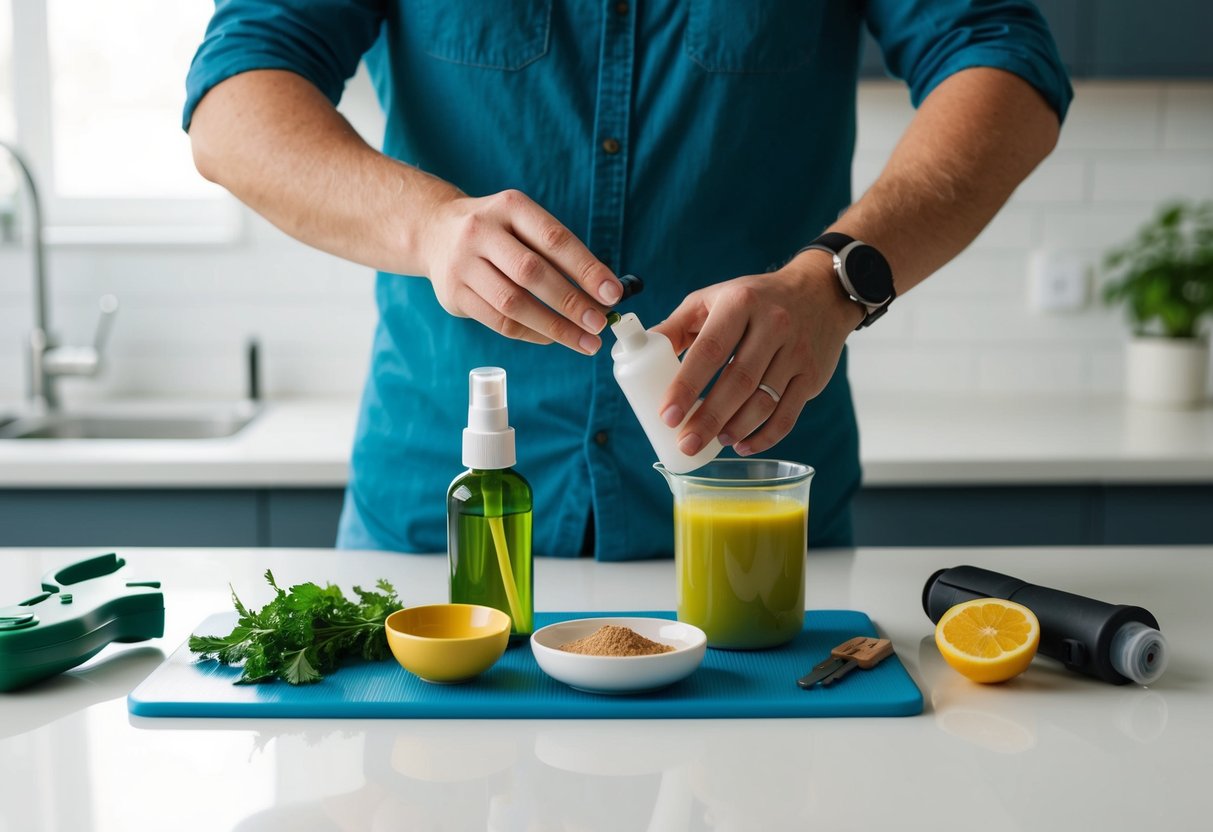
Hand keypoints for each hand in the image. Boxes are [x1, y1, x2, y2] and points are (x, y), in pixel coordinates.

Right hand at [421, 189, 621, 353]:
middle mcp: (481, 232)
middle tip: (599, 324)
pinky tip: (553, 338)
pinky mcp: (453, 295)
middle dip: (571, 302)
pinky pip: (498, 322)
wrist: (434, 232)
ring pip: (513, 304)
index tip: (613, 293)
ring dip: (554, 327)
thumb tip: (603, 292)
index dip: (586, 269)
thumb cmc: (498, 232)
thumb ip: (558, 251)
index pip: (554, 239)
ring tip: (585, 341)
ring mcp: (462, 264)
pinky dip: (532, 333)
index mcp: (509, 207)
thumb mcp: (523, 223)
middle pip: (532, 273)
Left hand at [649, 252, 863, 456]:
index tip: (668, 416)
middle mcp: (773, 325)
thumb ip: (677, 326)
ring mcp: (798, 352)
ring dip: (736, 428)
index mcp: (740, 304)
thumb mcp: (713, 298)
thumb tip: (637, 352)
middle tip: (685, 442)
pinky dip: (765, 437)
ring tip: (713, 442)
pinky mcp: (814, 375)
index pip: (710, 350)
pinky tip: (742, 444)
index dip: (687, 386)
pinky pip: (788, 414)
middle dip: (708, 418)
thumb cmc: (753, 299)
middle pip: (738, 381)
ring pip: (764, 401)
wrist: (820, 292)